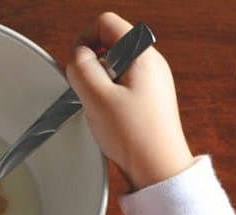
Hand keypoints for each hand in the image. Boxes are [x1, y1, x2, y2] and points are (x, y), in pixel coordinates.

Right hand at [65, 12, 194, 189]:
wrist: (159, 170)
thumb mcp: (97, 98)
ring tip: (103, 109)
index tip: (77, 65)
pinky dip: (108, 98)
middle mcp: (151, 63)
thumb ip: (81, 68)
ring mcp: (151, 81)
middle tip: (91, 93)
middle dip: (91, 66)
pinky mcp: (148, 99)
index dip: (84, 39)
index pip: (106, 23)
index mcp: (143, 55)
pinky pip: (120, 86)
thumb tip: (77, 56)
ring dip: (99, 85)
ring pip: (112, 67)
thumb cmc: (136, 137)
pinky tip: (111, 118)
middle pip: (108, 45)